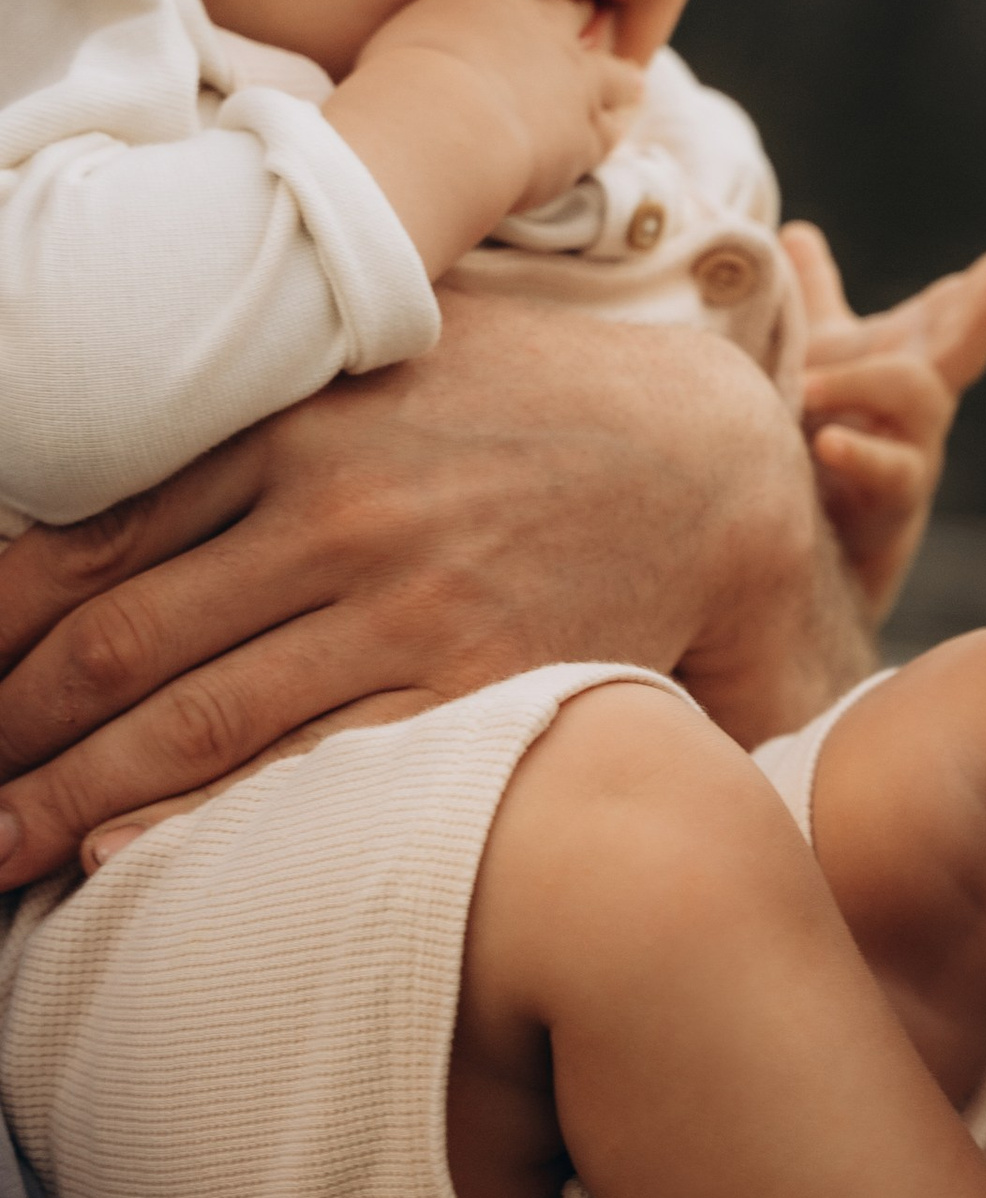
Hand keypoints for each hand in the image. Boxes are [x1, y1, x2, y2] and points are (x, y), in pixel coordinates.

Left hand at [0, 297, 868, 883]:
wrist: (704, 464)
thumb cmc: (525, 392)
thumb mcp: (385, 341)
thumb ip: (258, 374)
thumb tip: (107, 415)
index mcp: (291, 422)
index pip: (88, 538)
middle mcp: (332, 516)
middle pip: (116, 645)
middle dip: (5, 728)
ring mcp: (402, 609)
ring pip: (190, 720)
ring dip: (66, 796)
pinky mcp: (469, 687)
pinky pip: (308, 770)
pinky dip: (199, 816)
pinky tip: (114, 856)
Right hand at [362, 0, 640, 206]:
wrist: (439, 123)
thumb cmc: (394, 80)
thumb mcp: (393, 37)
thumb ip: (416, 31)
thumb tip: (401, 38)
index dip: (531, 2)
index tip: (529, 12)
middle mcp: (544, 29)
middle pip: (577, 15)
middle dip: (583, 21)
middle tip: (589, 29)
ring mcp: (575, 82)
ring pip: (616, 74)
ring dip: (620, 79)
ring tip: (628, 84)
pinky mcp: (587, 133)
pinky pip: (615, 128)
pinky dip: (616, 127)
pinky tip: (619, 128)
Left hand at [787, 225, 985, 621]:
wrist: (817, 533)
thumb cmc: (828, 431)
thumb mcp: (821, 355)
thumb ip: (816, 294)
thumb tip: (797, 229)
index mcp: (915, 355)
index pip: (959, 305)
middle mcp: (926, 397)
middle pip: (970, 338)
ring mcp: (917, 446)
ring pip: (917, 396)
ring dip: (859, 381)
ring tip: (803, 386)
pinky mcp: (892, 499)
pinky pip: (885, 471)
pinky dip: (856, 453)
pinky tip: (826, 442)